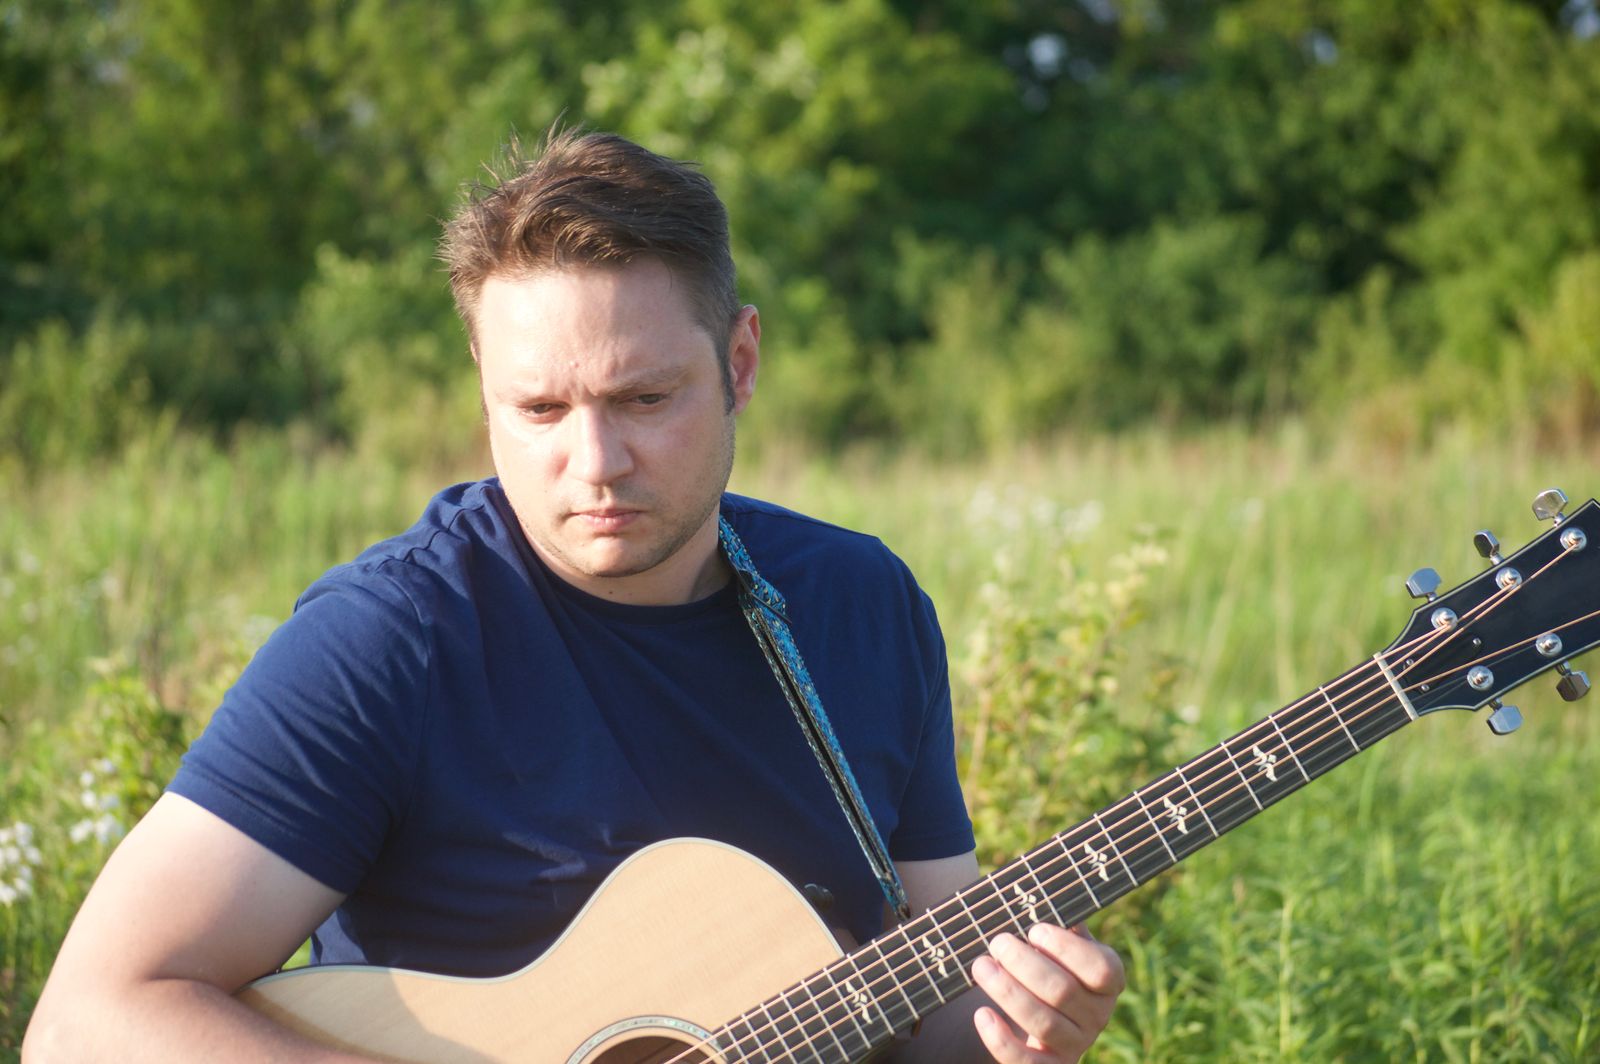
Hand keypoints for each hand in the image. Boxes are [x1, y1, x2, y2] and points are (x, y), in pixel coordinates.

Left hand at [969, 923, 1123, 1061]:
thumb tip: (1039, 895)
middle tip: (997, 941)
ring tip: (980, 965)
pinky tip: (981, 1014)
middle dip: (1025, 964)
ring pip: (1043, 1023)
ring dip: (1007, 992)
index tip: (1034, 929)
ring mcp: (1075, 1044)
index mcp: (1108, 981)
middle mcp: (1098, 1015)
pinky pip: (1026, 1062)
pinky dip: (1001, 1040)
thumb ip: (1059, 919)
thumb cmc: (1050, 960)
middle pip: (1063, 992)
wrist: (1043, 1009)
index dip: (1067, 949)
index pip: (1100, 969)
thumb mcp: (1061, 940)